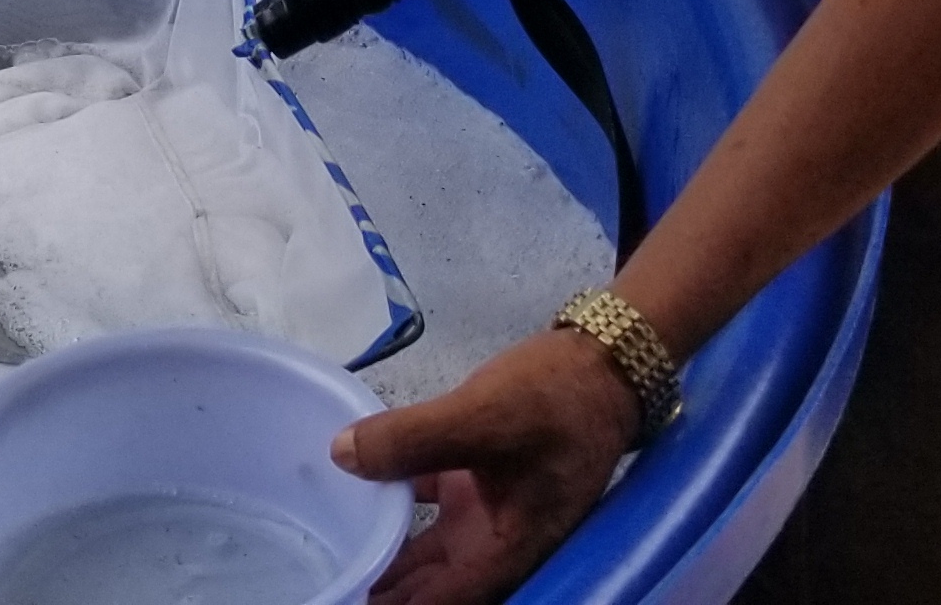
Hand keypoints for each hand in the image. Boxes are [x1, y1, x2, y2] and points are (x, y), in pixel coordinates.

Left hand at [331, 329, 640, 604]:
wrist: (603, 359)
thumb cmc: (556, 397)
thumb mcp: (483, 417)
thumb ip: (412, 438)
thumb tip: (341, 456)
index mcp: (510, 546)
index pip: (447, 598)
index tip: (351, 600)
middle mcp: (499, 540)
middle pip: (435, 585)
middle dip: (389, 592)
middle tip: (337, 584)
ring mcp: (489, 511)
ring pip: (428, 552)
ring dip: (389, 556)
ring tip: (340, 560)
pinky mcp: (478, 480)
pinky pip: (427, 505)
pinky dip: (396, 505)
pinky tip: (358, 493)